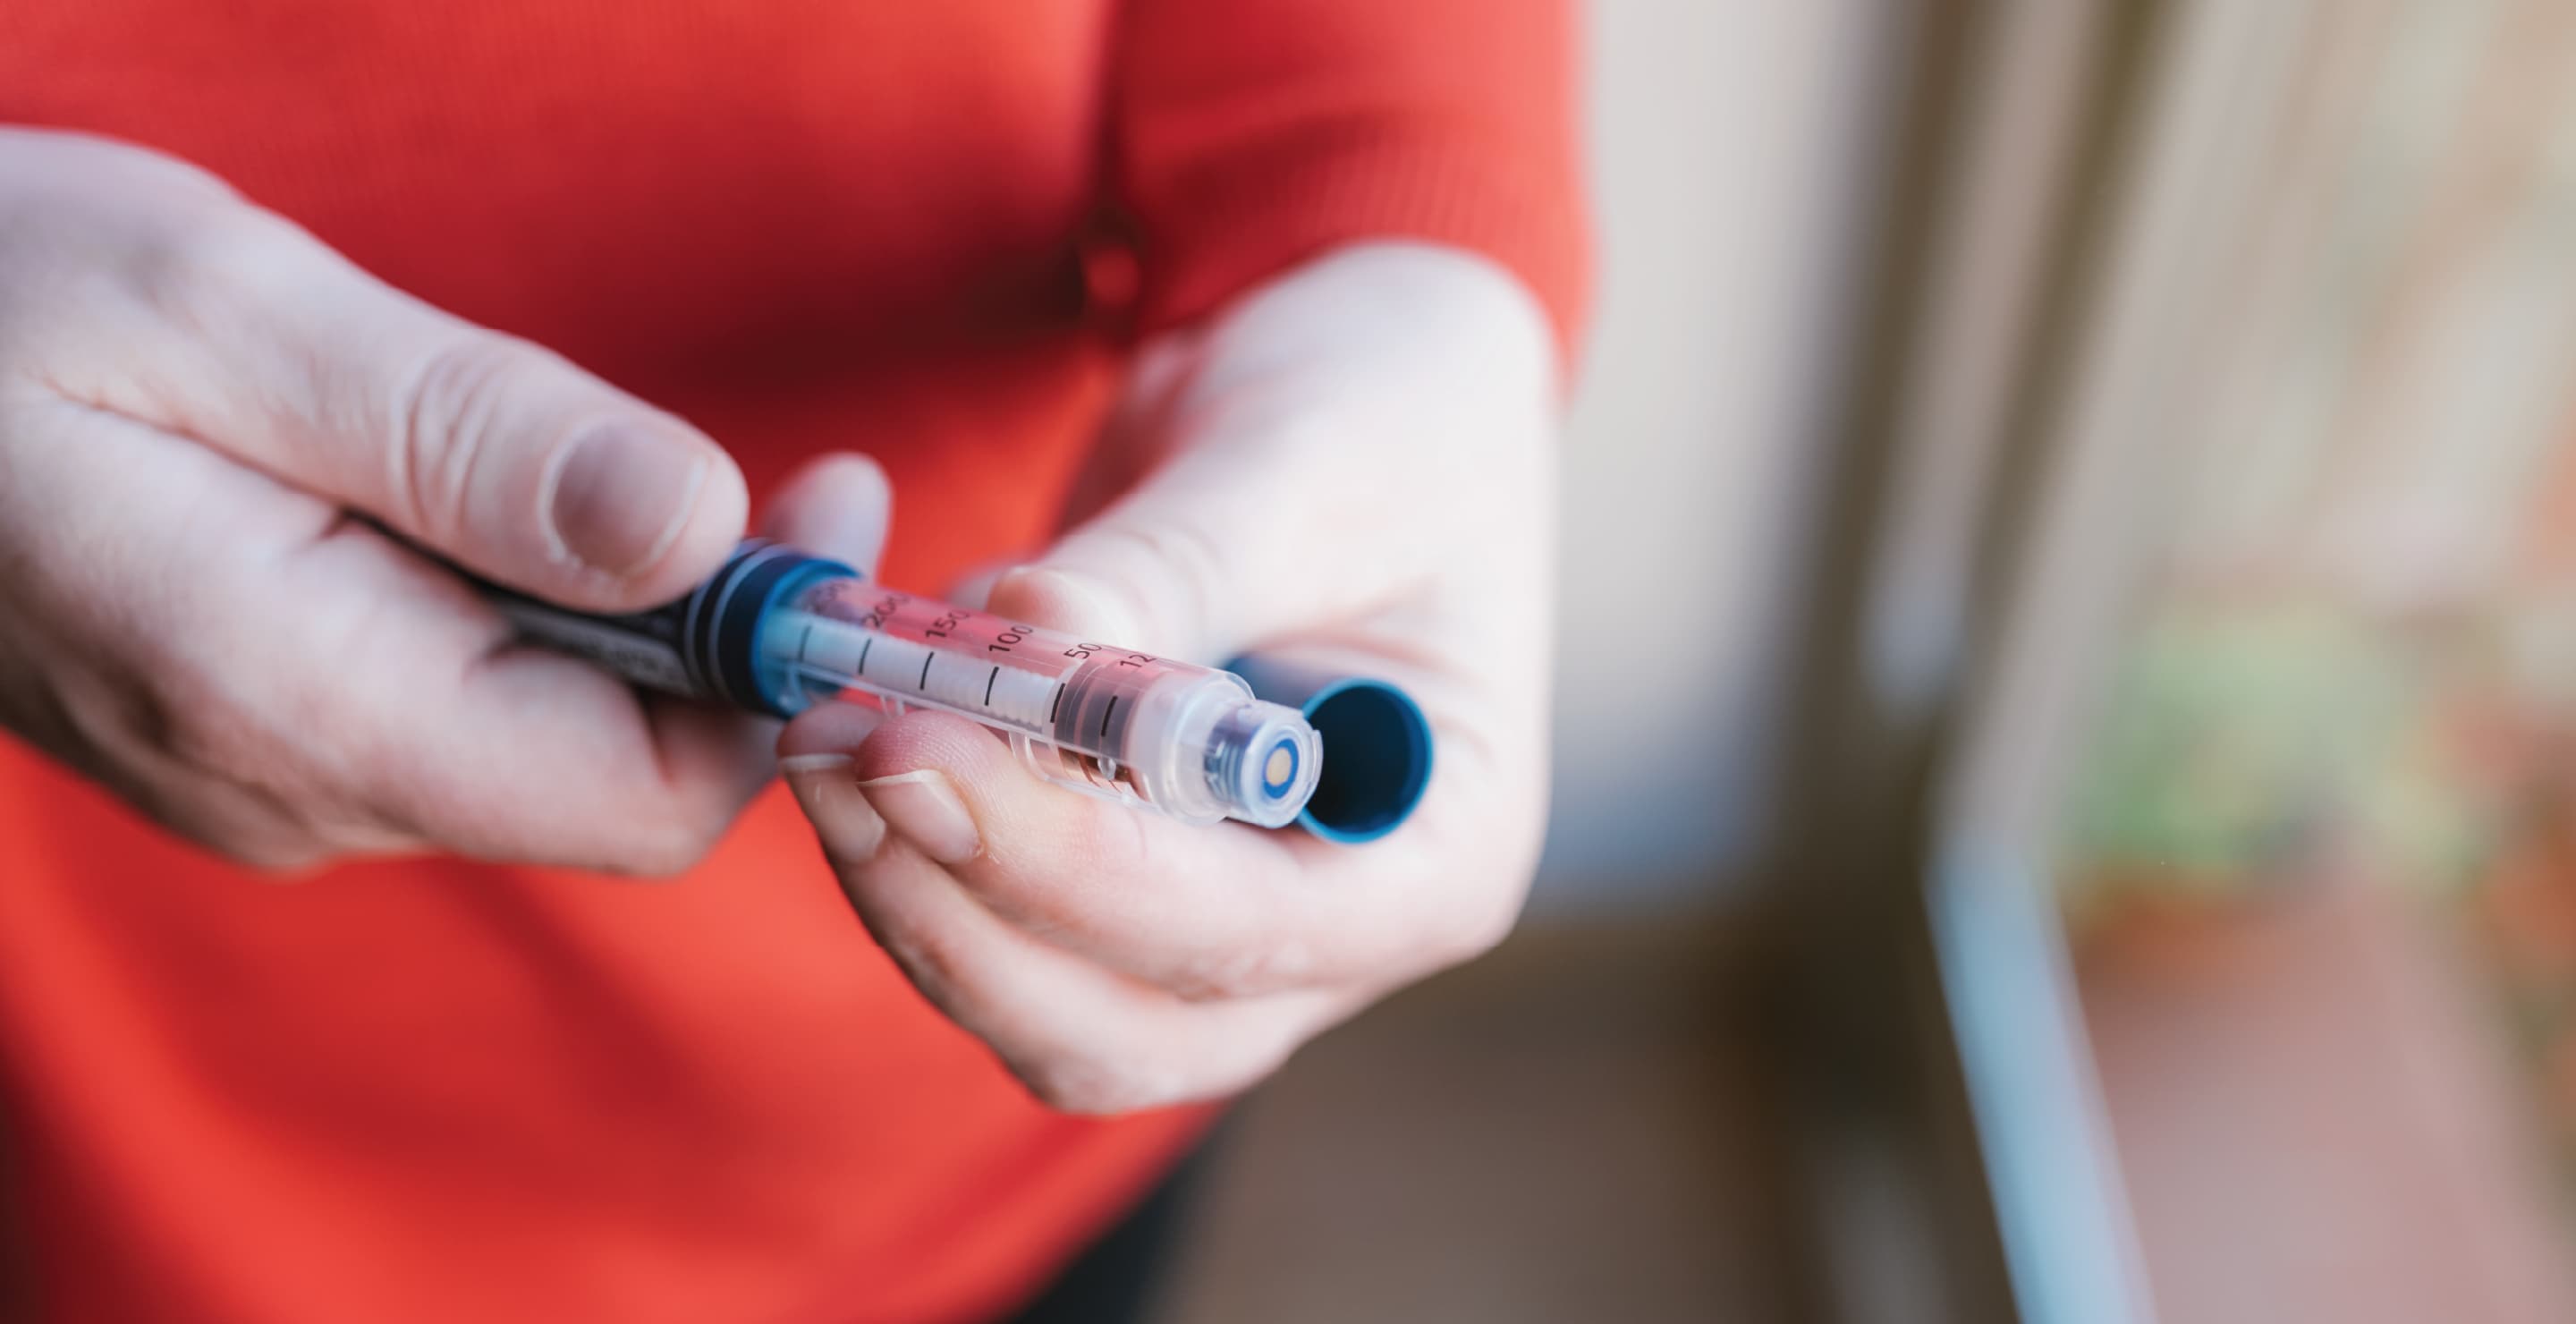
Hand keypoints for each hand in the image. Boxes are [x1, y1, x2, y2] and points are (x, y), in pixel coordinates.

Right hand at [0, 127, 887, 871]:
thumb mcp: (228, 315)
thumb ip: (470, 436)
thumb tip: (701, 528)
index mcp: (302, 703)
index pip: (651, 798)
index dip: (780, 676)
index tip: (832, 510)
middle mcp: (299, 788)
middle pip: (622, 775)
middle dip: (733, 641)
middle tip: (798, 479)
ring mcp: (278, 776)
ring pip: (553, 739)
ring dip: (642, 620)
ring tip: (637, 470)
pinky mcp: (265, 731)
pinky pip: (469, 707)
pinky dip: (548, 618)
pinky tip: (512, 504)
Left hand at [781, 242, 1560, 1110]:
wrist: (1356, 394)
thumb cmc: (1385, 420)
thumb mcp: (1300, 466)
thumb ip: (1164, 569)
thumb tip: (1012, 635)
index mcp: (1432, 855)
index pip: (1236, 931)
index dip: (1063, 862)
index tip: (914, 749)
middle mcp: (1329, 933)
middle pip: (1117, 1024)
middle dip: (959, 910)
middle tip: (838, 752)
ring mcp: (1218, 929)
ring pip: (1031, 1001)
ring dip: (907, 885)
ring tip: (821, 726)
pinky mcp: (1116, 885)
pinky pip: (990, 924)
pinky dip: (906, 847)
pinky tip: (855, 722)